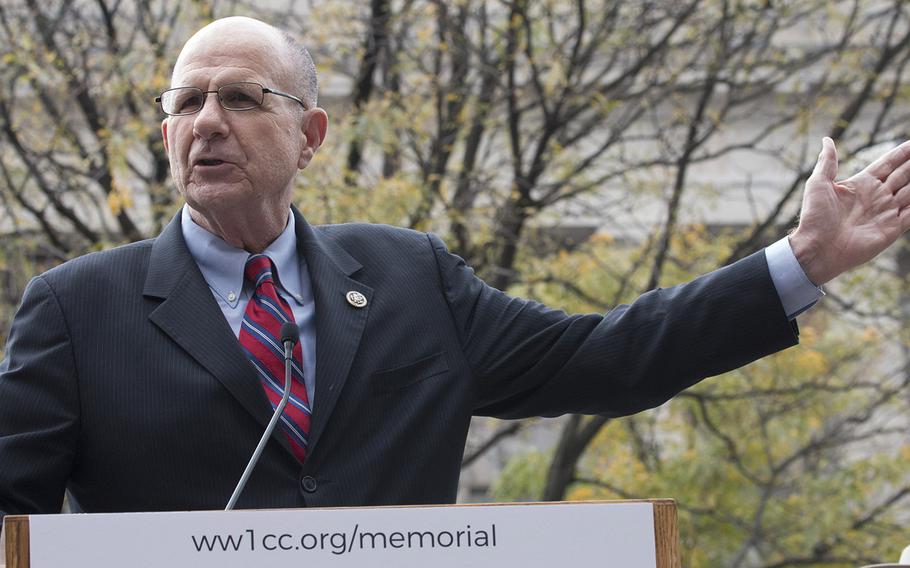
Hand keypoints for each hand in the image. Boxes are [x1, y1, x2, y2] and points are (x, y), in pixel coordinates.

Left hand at [789, 137, 909, 284]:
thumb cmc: (814, 217)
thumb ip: (828, 162)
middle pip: (904, 174)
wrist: (817, 248)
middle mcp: (877, 196)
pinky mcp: (893, 228)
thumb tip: (827, 140)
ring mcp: (886, 211)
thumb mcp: (818, 184)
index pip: (888, 163)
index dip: (902, 153)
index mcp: (862, 184)